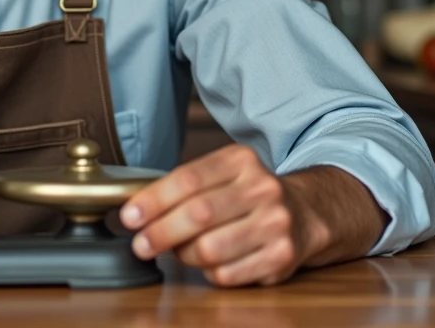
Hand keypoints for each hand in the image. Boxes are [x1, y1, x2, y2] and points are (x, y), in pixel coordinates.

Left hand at [119, 144, 322, 286]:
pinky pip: (226, 274)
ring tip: (178, 252)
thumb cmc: (247, 195)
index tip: (129, 217)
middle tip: (140, 244)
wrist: (305, 213)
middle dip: (160, 233)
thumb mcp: (222, 174)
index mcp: (241, 160)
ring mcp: (275, 223)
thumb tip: (135, 210)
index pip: (187, 179)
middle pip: (198, 214)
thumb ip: (183, 186)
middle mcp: (262, 189)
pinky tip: (208, 262)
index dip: (153, 200)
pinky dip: (207, 272)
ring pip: (209, 249)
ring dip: (183, 255)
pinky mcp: (281, 257)